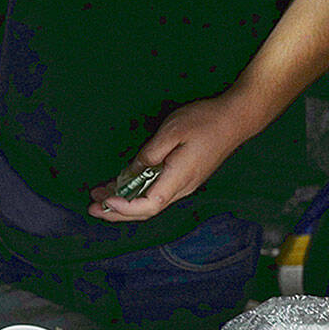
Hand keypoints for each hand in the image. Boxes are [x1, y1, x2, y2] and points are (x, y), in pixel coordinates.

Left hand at [88, 95, 250, 221]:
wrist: (237, 117)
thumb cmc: (205, 121)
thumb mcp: (172, 132)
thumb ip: (149, 154)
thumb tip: (132, 172)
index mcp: (179, 178)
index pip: (149, 205)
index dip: (125, 207)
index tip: (106, 200)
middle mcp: (182, 188)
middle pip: (146, 210)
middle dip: (117, 212)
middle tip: (91, 208)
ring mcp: (184, 184)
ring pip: (149, 202)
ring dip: (123, 202)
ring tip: (98, 197)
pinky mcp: (183, 177)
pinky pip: (155, 192)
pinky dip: (135, 192)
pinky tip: (120, 187)